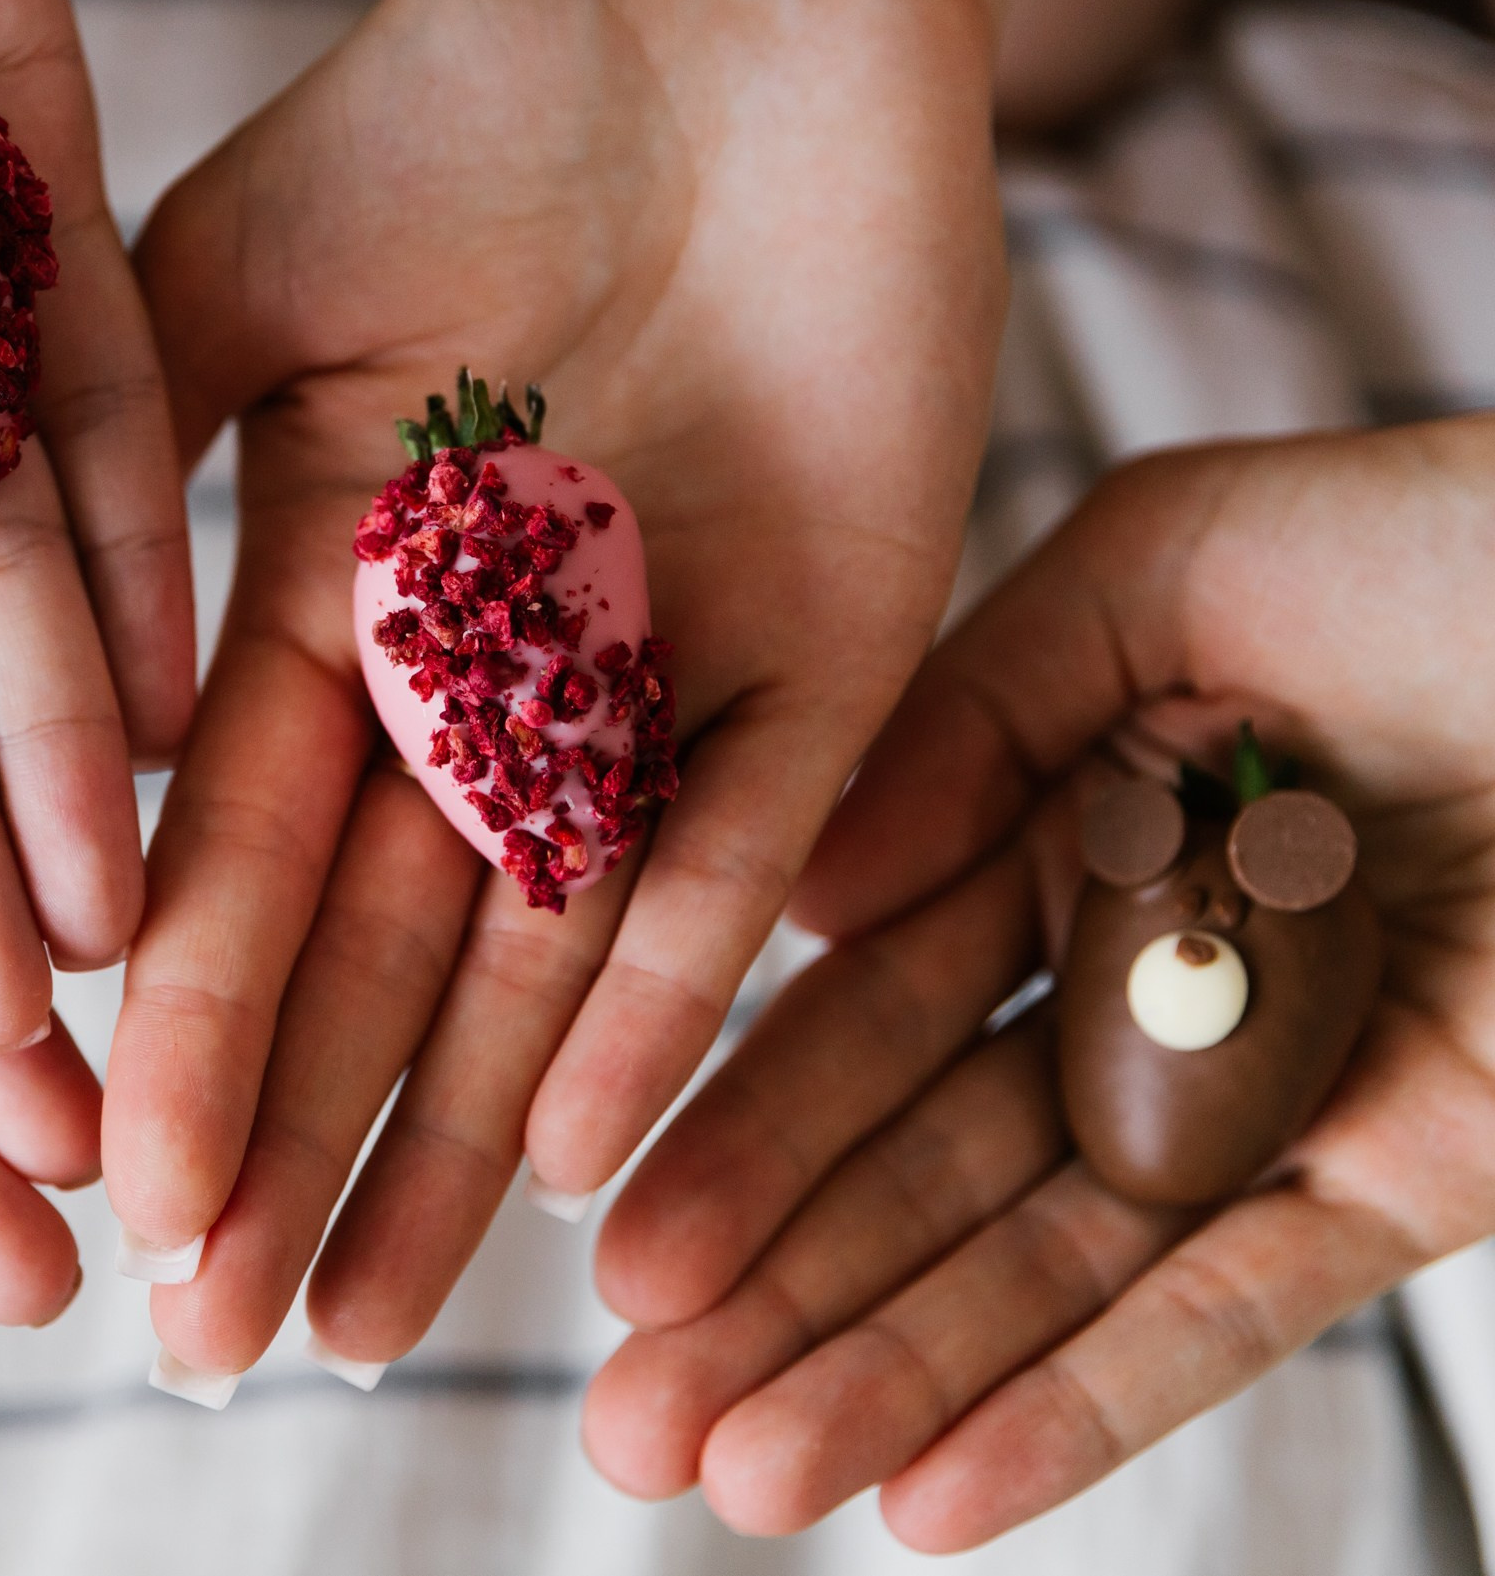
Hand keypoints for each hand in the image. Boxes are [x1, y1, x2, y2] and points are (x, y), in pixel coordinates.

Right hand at [105, 0, 1006, 1373]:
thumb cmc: (462, 98)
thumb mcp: (238, 283)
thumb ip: (119, 471)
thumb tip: (13, 693)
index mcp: (344, 603)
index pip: (236, 858)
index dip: (178, 1029)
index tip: (108, 1186)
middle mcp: (496, 681)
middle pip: (378, 953)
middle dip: (291, 1141)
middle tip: (207, 1338)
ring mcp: (660, 681)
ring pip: (544, 955)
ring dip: (457, 1138)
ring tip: (365, 1317)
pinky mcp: (839, 655)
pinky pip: (737, 852)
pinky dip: (660, 991)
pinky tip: (584, 1155)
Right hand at [583, 418, 1494, 1546]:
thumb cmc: (1458, 545)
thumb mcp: (1170, 564)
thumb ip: (968, 714)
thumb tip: (801, 903)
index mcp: (1069, 830)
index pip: (870, 1012)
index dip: (739, 1133)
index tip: (615, 1245)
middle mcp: (1147, 979)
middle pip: (926, 1168)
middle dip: (775, 1299)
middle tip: (630, 1429)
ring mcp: (1273, 1092)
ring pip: (1048, 1266)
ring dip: (893, 1381)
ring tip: (741, 1488)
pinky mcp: (1411, 1178)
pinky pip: (1230, 1309)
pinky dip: (1084, 1407)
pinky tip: (931, 1502)